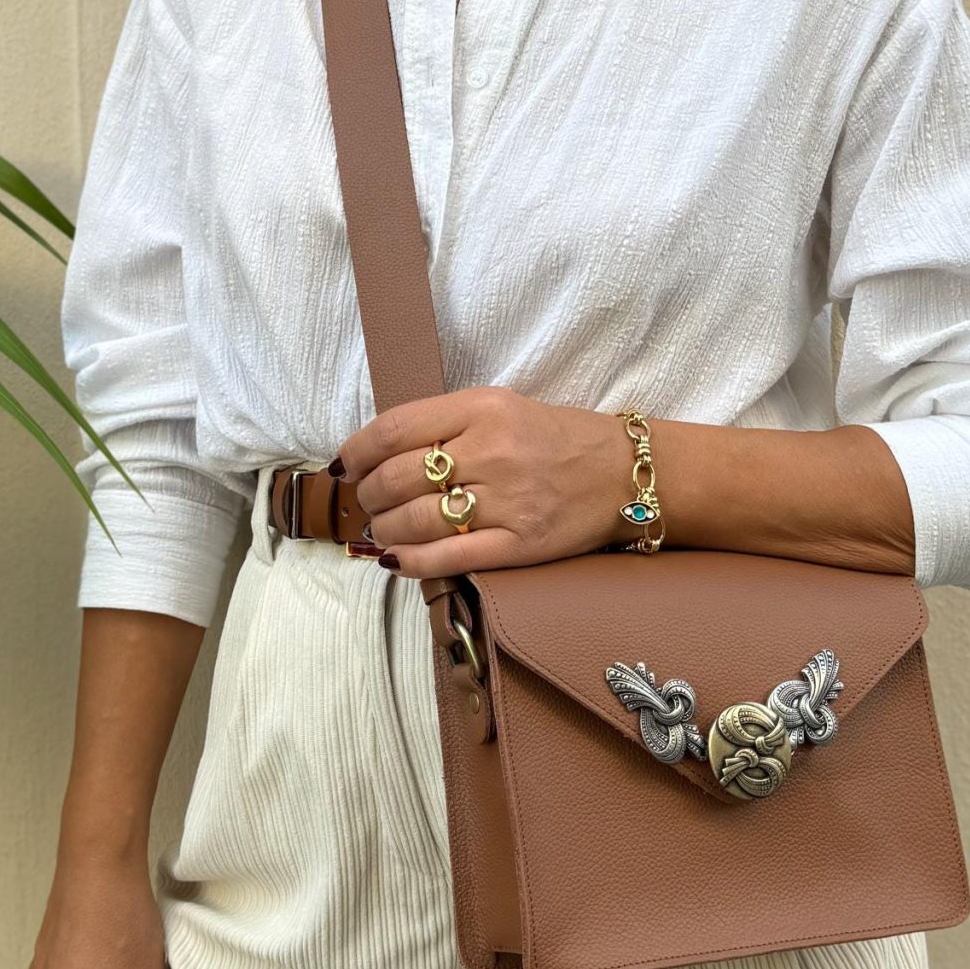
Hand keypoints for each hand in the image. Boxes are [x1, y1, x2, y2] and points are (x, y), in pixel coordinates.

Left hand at [332, 386, 639, 577]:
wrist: (623, 472)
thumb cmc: (554, 437)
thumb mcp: (499, 406)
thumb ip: (443, 423)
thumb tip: (376, 453)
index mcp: (482, 408)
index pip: (394, 429)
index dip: (356, 452)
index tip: (345, 467)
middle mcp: (492, 451)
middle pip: (397, 478)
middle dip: (368, 497)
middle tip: (366, 504)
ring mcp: (507, 501)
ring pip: (415, 521)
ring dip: (384, 530)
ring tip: (382, 531)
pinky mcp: (519, 545)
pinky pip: (448, 557)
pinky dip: (410, 562)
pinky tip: (395, 559)